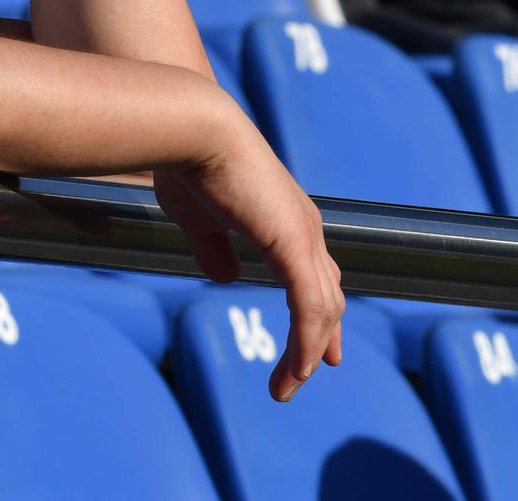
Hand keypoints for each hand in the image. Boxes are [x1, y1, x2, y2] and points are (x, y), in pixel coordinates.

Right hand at [153, 106, 343, 402]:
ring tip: (288, 386)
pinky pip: (309, 308)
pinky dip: (305, 344)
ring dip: (308, 352)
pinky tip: (296, 371)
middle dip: (325, 336)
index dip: (317, 310)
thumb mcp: (198, 219)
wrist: (193, 131)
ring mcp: (305, 236)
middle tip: (320, 369)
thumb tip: (225, 278)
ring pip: (323, 309)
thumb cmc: (189, 165)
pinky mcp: (294, 245)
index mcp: (285, 218)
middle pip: (329, 294)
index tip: (317, 343)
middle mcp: (305, 227)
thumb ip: (213, 249)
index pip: (314, 272)